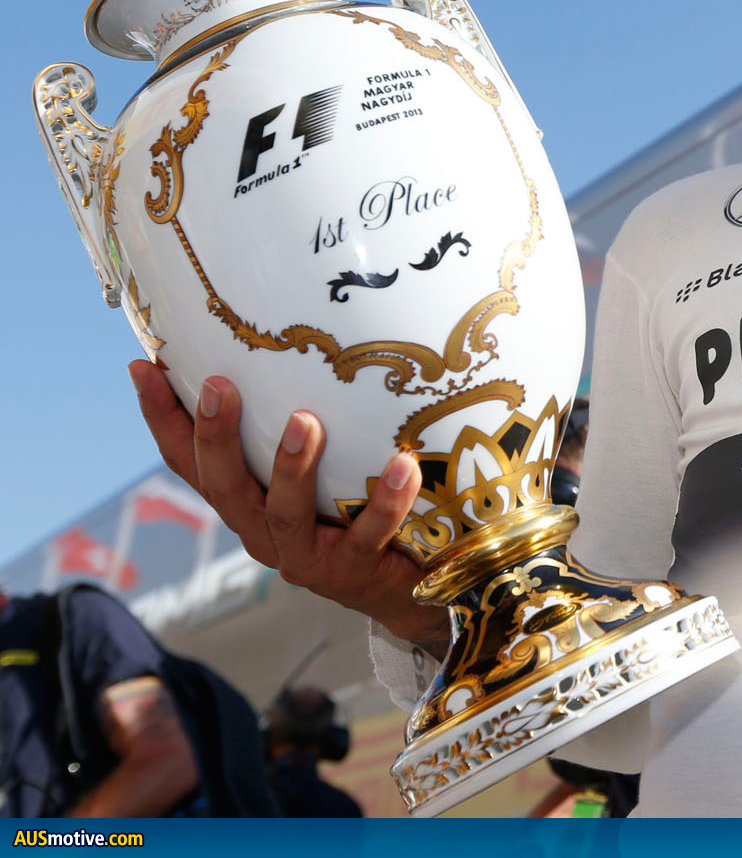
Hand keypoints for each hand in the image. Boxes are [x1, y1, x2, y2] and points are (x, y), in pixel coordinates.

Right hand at [130, 360, 447, 653]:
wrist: (406, 587)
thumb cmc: (356, 512)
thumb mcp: (319, 468)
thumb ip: (297, 424)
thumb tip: (297, 347)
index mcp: (246, 504)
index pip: (190, 462)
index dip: (163, 419)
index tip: (142, 367)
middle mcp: (263, 532)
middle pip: (224, 488)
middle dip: (216, 437)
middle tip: (218, 386)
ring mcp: (305, 557)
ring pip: (285, 515)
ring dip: (290, 467)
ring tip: (304, 422)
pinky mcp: (353, 572)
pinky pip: (368, 536)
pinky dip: (385, 501)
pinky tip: (401, 464)